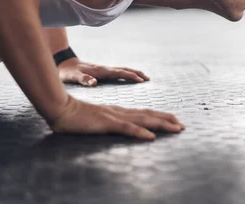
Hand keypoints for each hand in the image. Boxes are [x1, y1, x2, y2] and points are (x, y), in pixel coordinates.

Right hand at [49, 95, 184, 138]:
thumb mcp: (97, 120)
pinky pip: (127, 128)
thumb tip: (118, 127)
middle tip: (182, 125)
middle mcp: (120, 111)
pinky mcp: (107, 123)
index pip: (144, 113)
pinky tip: (150, 136)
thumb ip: (108, 122)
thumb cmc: (76, 116)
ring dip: (161, 124)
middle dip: (167, 120)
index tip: (174, 120)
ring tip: (176, 128)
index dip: (160, 116)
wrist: (61, 109)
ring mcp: (115, 116)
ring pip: (143, 120)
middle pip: (149, 115)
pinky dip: (140, 132)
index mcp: (119, 111)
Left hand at [58, 58, 149, 86]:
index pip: (119, 73)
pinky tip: (129, 77)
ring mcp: (104, 69)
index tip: (140, 80)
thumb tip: (94, 83)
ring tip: (144, 77)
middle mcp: (104, 69)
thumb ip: (84, 80)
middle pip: (124, 69)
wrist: (63, 63)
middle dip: (137, 73)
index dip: (130, 76)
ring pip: (122, 70)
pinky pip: (118, 72)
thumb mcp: (73, 77)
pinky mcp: (102, 71)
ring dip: (134, 73)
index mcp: (100, 71)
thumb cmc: (68, 72)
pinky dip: (127, 74)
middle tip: (148, 78)